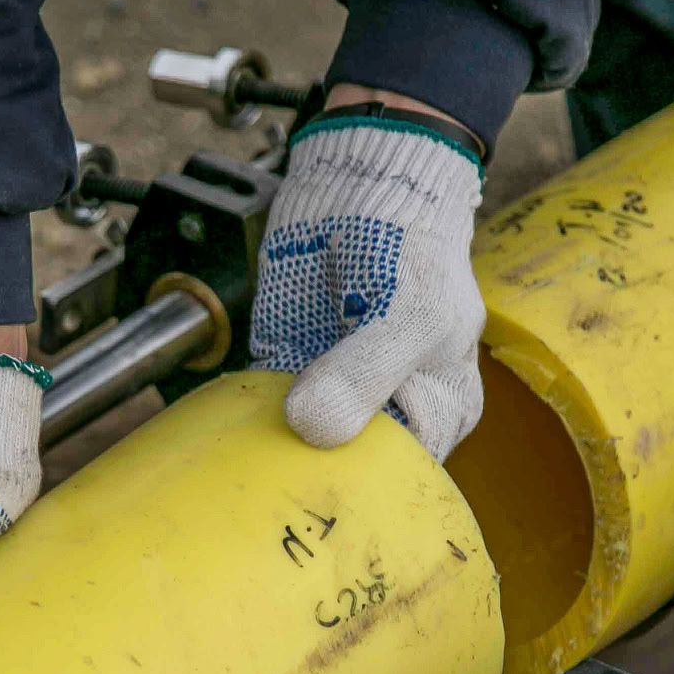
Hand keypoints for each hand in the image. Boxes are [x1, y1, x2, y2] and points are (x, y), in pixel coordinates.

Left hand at [250, 98, 485, 461]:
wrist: (358, 180)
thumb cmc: (410, 245)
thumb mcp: (407, 312)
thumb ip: (364, 373)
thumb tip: (312, 428)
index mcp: (439, 408)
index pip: (403, 477)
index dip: (366, 489)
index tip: (326, 494)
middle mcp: (386, 409)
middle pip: (349, 470)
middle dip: (315, 478)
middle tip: (278, 488)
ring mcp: (332, 391)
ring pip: (301, 446)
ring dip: (275, 455)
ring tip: (251, 463)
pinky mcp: (284, 369)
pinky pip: (263, 410)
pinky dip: (248, 420)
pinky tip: (234, 426)